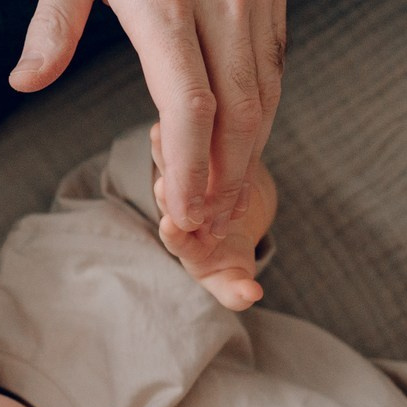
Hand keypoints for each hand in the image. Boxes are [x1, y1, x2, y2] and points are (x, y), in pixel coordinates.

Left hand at [12, 0, 287, 237]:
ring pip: (265, 99)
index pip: (189, 103)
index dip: (187, 167)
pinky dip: (260, 117)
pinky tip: (240, 146)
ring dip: (246, 158)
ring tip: (220, 205)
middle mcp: (222, 2)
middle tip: (200, 234)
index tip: (179, 213)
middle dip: (222, 183)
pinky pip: (275, 70)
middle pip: (238, 116)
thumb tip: (24, 82)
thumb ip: (50, 21)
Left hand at [150, 122, 272, 310]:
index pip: (175, 238)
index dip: (175, 235)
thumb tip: (250, 297)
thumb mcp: (232, 278)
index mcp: (186, 241)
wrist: (225, 225)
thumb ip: (236, 289)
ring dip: (165, 149)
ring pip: (170, 163)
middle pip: (168, 199)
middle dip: (167, 191)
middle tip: (160, 185)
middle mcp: (178, 210)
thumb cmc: (225, 258)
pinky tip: (187, 108)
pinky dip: (187, 127)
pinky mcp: (194, 153)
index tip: (169, 228)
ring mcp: (182, 179)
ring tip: (156, 133)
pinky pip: (187, 139)